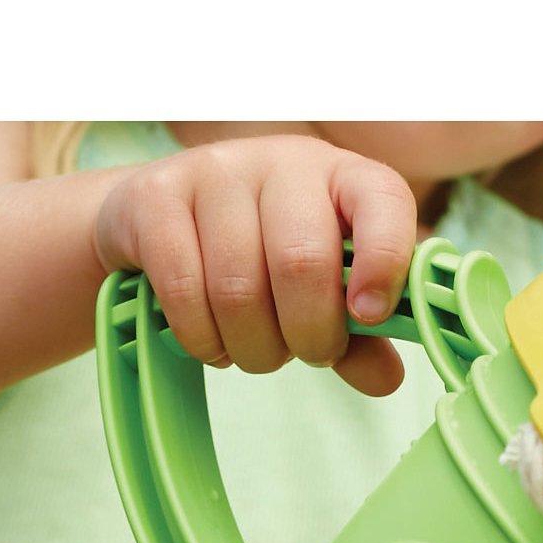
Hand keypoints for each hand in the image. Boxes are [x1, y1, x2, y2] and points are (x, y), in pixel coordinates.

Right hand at [92, 134, 417, 395]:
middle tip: (303, 353)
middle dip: (307, 335)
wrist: (159, 219)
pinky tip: (211, 343)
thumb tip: (387, 381)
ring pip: (238, 289)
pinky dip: (202, 339)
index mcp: (341, 178)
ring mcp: (215, 172)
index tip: (368, 316)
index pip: (383, 203)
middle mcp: (281, 162)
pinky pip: (183, 290)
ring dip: (252, 347)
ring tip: (253, 350)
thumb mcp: (321, 292)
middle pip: (302, 262)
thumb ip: (360, 338)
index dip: (384, 264)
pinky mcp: (156, 196)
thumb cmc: (261, 257)